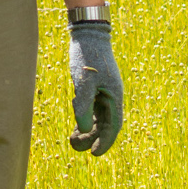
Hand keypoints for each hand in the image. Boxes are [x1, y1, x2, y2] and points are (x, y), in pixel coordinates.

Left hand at [68, 20, 122, 155]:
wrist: (88, 34)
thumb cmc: (87, 55)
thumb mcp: (84, 81)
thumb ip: (84, 105)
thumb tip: (84, 129)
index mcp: (114, 96)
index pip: (113, 126)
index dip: (105, 142)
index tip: (95, 155)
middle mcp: (112, 96)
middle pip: (106, 125)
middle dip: (93, 138)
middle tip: (75, 147)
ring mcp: (104, 92)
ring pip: (99, 119)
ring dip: (88, 131)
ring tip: (73, 140)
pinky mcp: (95, 88)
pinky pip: (93, 110)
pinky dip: (85, 120)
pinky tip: (75, 127)